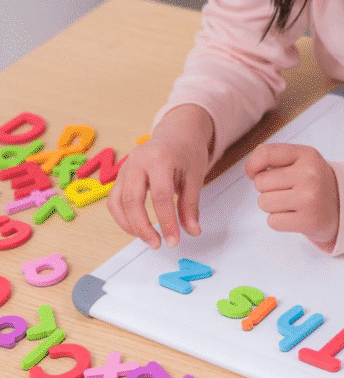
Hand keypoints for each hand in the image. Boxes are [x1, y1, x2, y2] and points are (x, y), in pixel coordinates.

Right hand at [107, 104, 211, 247]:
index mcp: (159, 159)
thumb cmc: (187, 152)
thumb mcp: (195, 176)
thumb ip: (191, 205)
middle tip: (157, 244)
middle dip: (143, 227)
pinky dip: (122, 217)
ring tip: (148, 239)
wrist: (176, 133)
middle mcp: (137, 161)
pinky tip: (137, 228)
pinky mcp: (120, 175)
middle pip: (132, 200)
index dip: (167, 222)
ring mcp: (125, 167)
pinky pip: (114, 199)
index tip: (174, 240)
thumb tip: (192, 231)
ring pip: (117, 202)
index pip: (161, 197)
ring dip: (129, 225)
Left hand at [245, 143, 339, 248]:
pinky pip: (273, 222)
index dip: (252, 165)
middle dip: (267, 189)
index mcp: (307, 155)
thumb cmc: (314, 184)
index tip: (253, 173)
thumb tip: (251, 170)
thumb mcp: (302, 161)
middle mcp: (310, 175)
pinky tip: (294, 216)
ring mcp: (310, 199)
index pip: (266, 153)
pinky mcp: (308, 221)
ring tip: (291, 204)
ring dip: (272, 206)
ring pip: (264, 202)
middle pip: (261, 182)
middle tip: (286, 191)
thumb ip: (275, 157)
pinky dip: (279, 221)